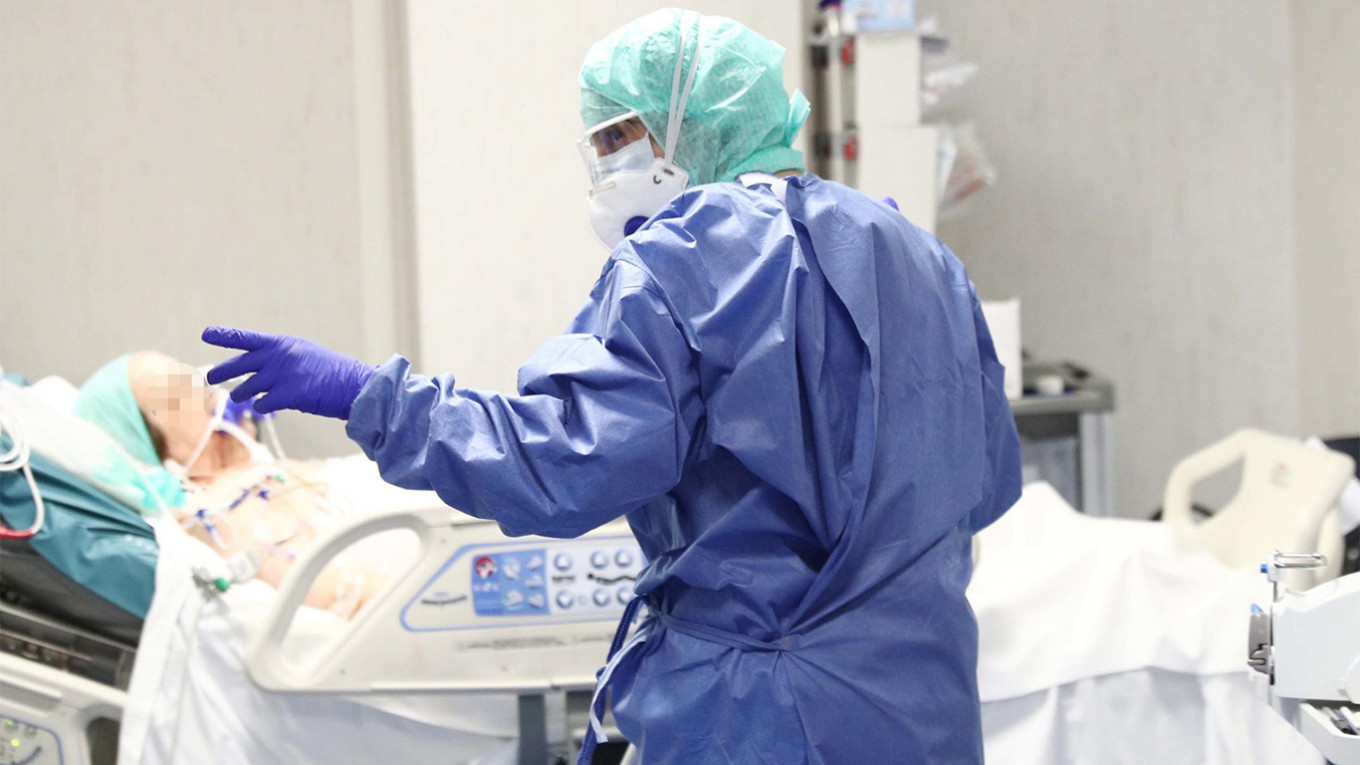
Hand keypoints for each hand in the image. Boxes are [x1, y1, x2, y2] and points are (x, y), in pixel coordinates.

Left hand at [202, 327, 375, 419]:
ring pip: (246, 388)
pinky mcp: (287, 394)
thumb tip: (254, 371)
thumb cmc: (330, 372)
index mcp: (282, 343)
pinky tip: (267, 406)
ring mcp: (282, 375)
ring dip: (242, 394)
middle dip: (221, 372)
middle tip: (209, 378)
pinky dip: (262, 407)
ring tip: (241, 396)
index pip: (246, 338)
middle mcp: (278, 356)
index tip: (206, 334)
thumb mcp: (303, 354)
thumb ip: (278, 358)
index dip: (224, 336)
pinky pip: (262, 404)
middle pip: (238, 365)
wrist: (353, 385)